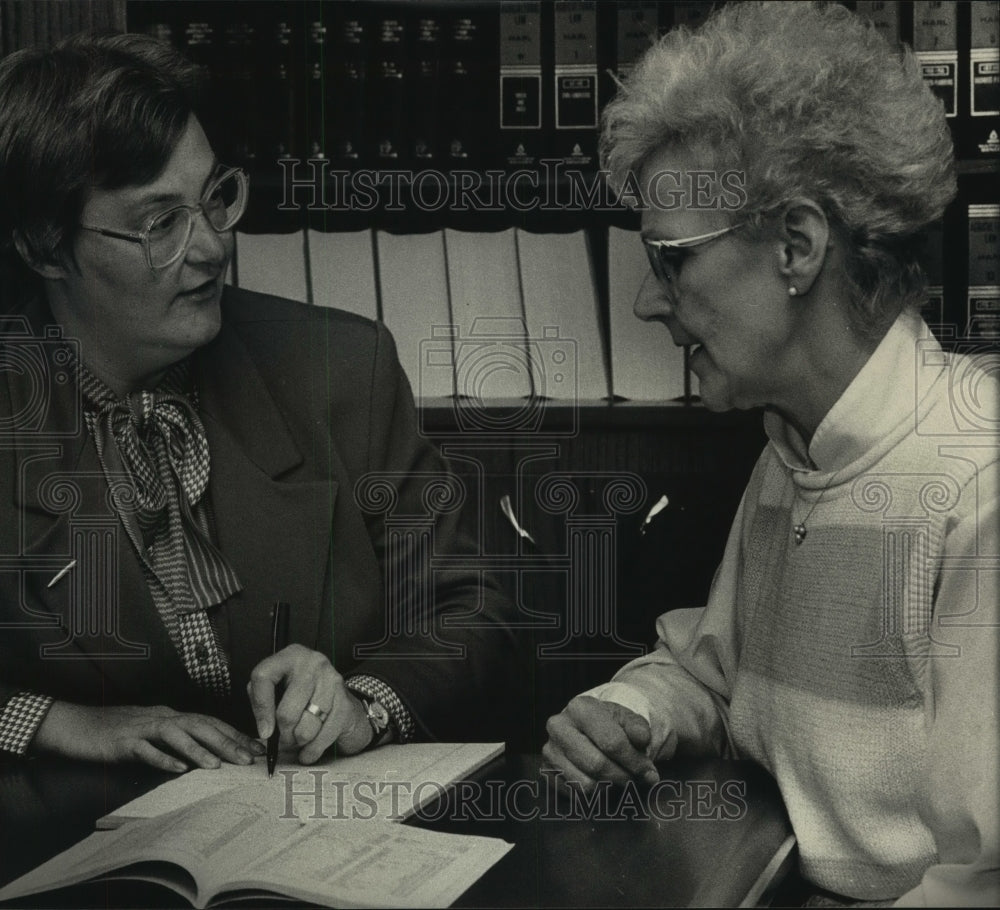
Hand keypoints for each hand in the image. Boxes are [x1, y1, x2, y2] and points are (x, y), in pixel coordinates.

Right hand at [32, 702, 264, 772]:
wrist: (73, 725)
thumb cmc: (113, 731)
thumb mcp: (149, 733)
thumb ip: (173, 740)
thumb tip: (203, 753)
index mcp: (169, 716)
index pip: (209, 723)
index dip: (234, 734)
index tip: (256, 748)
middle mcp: (160, 717)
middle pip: (200, 726)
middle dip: (227, 742)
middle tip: (249, 758)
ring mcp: (141, 728)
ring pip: (176, 734)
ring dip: (200, 749)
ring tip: (219, 765)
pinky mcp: (121, 742)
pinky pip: (145, 751)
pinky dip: (162, 758)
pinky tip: (178, 769)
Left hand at [247, 644, 372, 763]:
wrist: (338, 693)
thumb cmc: (301, 692)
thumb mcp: (276, 687)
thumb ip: (262, 701)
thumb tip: (265, 730)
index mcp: (290, 656)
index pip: (263, 677)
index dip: (260, 709)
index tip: (264, 730)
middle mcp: (313, 664)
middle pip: (287, 713)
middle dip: (283, 736)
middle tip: (282, 741)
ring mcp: (332, 681)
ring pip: (306, 728)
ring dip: (298, 743)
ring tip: (296, 742)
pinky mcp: (345, 701)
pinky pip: (324, 736)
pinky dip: (313, 750)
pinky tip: (308, 751)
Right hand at [542, 695, 664, 791]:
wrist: (590, 728)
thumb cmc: (611, 724)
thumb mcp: (628, 719)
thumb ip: (638, 728)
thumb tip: (642, 740)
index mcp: (579, 708)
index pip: (611, 742)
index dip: (635, 762)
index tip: (650, 773)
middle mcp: (558, 727)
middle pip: (597, 765)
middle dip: (624, 777)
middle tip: (638, 780)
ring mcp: (549, 750)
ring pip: (586, 785)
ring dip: (611, 789)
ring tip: (622, 780)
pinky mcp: (546, 772)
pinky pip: (575, 796)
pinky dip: (595, 795)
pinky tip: (604, 783)